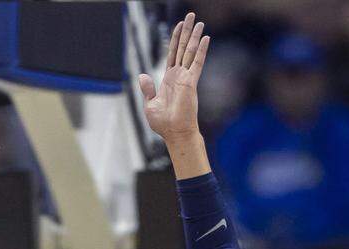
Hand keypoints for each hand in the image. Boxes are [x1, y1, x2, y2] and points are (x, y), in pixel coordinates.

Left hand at [138, 12, 209, 144]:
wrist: (173, 132)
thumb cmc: (163, 123)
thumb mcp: (150, 104)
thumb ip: (147, 89)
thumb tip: (142, 75)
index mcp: (169, 78)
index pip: (172, 54)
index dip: (175, 39)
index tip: (179, 25)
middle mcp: (179, 75)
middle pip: (183, 48)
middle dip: (186, 32)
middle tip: (191, 15)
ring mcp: (186, 77)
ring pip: (190, 52)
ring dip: (194, 37)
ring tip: (199, 22)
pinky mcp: (191, 82)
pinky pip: (197, 63)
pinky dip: (201, 50)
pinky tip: (205, 38)